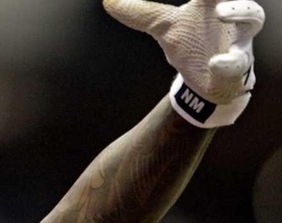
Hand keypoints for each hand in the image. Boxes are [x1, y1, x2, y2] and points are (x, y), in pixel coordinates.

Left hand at [104, 0, 264, 126]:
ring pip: (251, 18)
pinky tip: (216, 62)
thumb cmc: (193, 43)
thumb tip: (107, 1)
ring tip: (222, 10)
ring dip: (239, 11)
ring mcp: (237, 37)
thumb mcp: (163, 27)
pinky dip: (228, 61)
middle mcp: (229, 12)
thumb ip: (139, 13)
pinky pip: (238, 61)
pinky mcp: (239, 63)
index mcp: (209, 2)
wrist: (210, 79)